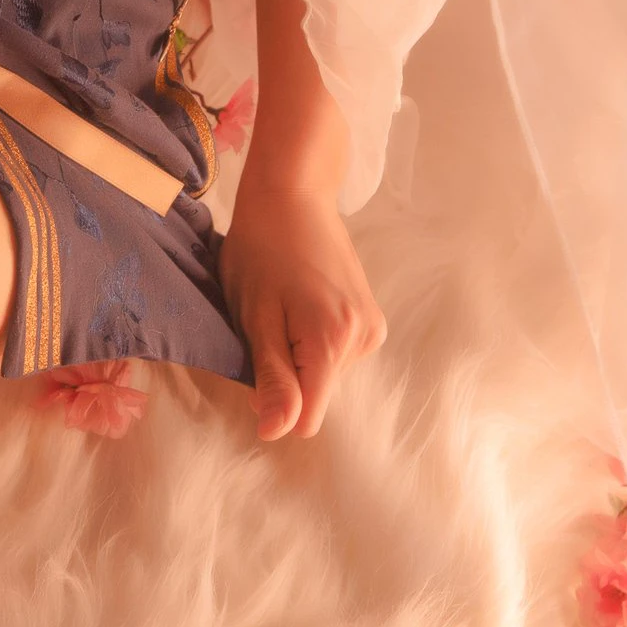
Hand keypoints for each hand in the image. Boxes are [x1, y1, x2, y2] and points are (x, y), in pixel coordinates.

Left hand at [217, 179, 386, 440]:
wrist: (293, 194)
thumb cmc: (262, 250)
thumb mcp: (255, 317)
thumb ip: (272, 377)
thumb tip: (277, 433)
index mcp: (332, 343)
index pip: (308, 416)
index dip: (275, 403)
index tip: (256, 363)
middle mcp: (363, 340)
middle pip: (316, 393)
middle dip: (286, 370)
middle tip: (266, 321)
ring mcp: (372, 327)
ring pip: (325, 373)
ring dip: (299, 353)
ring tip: (283, 306)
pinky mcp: (371, 317)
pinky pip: (336, 353)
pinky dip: (314, 340)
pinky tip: (301, 302)